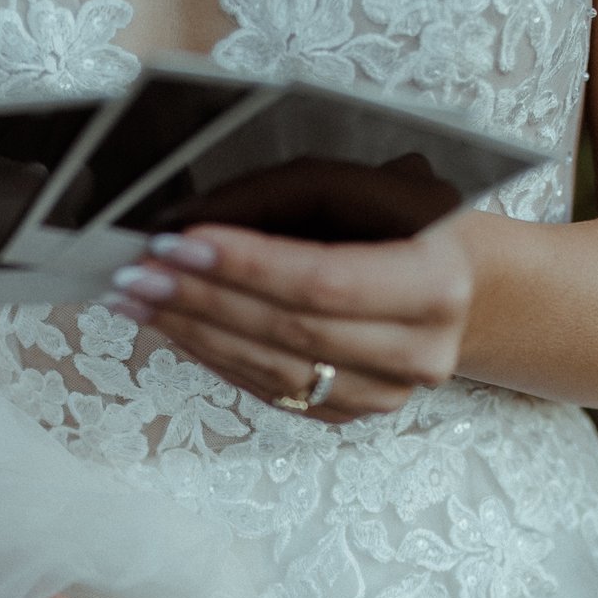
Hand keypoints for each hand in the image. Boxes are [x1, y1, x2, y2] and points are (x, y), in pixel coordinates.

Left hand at [100, 219, 473, 423]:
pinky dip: (213, 355)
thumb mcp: (365, 184)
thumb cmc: (407, 219)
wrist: (461, 283)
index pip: (325, 282)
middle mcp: (420, 351)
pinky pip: (269, 390)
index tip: (181, 240)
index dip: (248, 265)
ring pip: (272, 371)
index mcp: (436, 282)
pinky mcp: (351, 413)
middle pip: (291, 332)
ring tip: (136, 297)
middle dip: (204, 298)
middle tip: (138, 270)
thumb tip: (193, 214)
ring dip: (194, 332)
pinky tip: (171, 323)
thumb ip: (287, 195)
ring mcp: (386, 393)